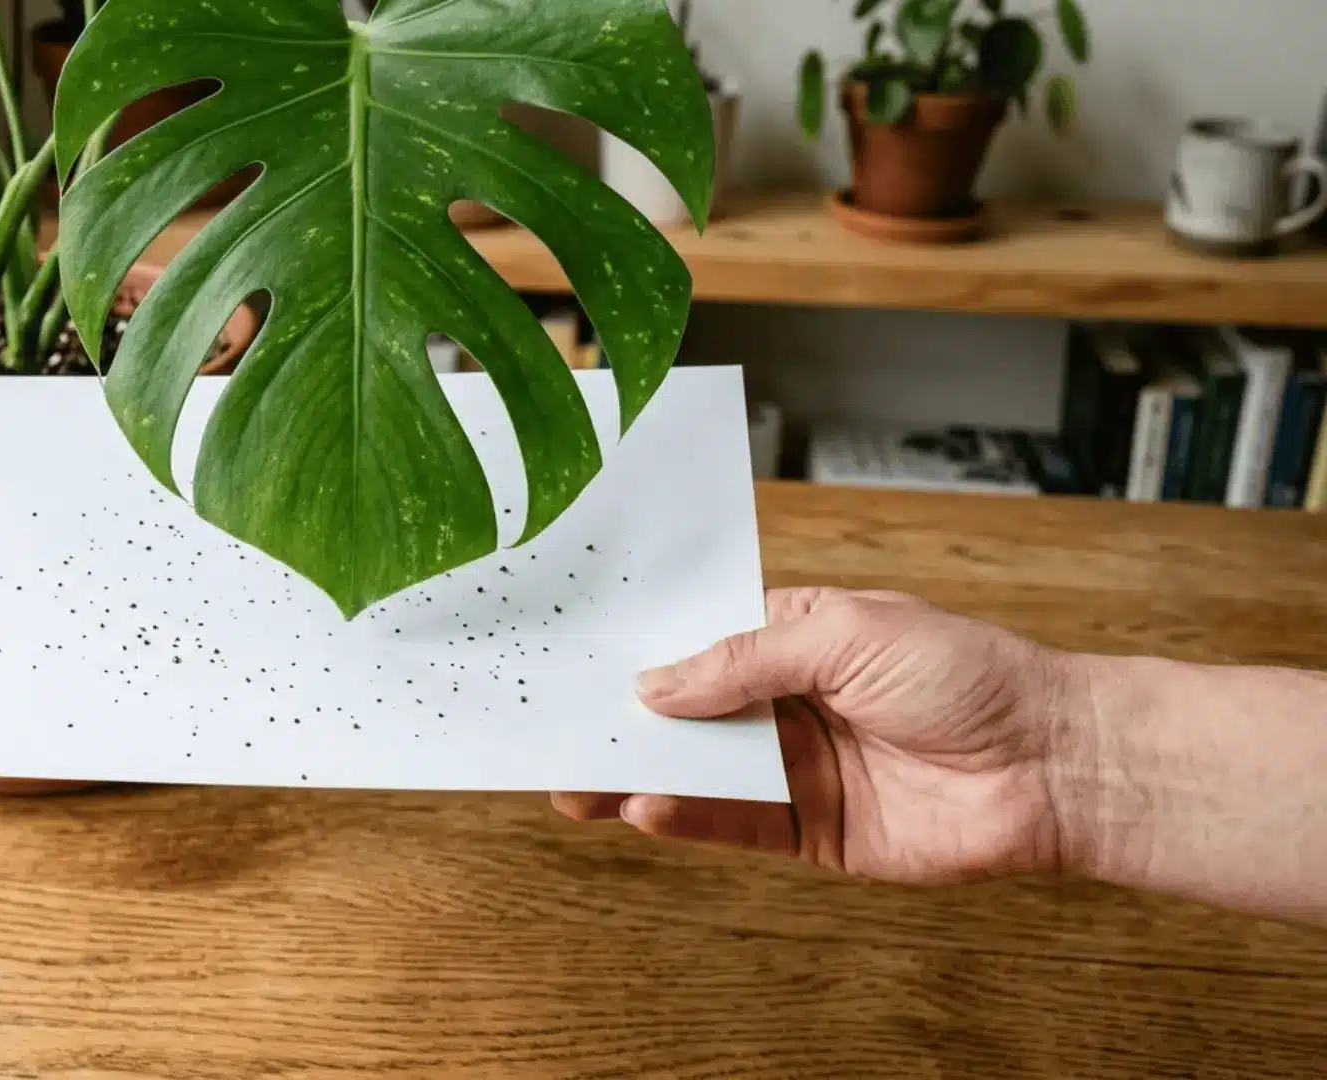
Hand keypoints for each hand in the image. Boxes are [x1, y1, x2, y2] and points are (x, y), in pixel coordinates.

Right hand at [554, 588, 1090, 884]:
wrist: (1051, 763)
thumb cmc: (968, 675)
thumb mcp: (846, 635)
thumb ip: (744, 663)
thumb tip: (657, 685)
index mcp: (795, 639)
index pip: (698, 645)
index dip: (641, 654)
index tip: (576, 660)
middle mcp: (788, 704)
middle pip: (686, 715)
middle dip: (623, 722)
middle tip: (554, 729)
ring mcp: (798, 769)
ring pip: (699, 773)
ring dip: (638, 775)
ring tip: (575, 779)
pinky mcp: (811, 831)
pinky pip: (734, 824)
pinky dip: (687, 818)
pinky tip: (643, 807)